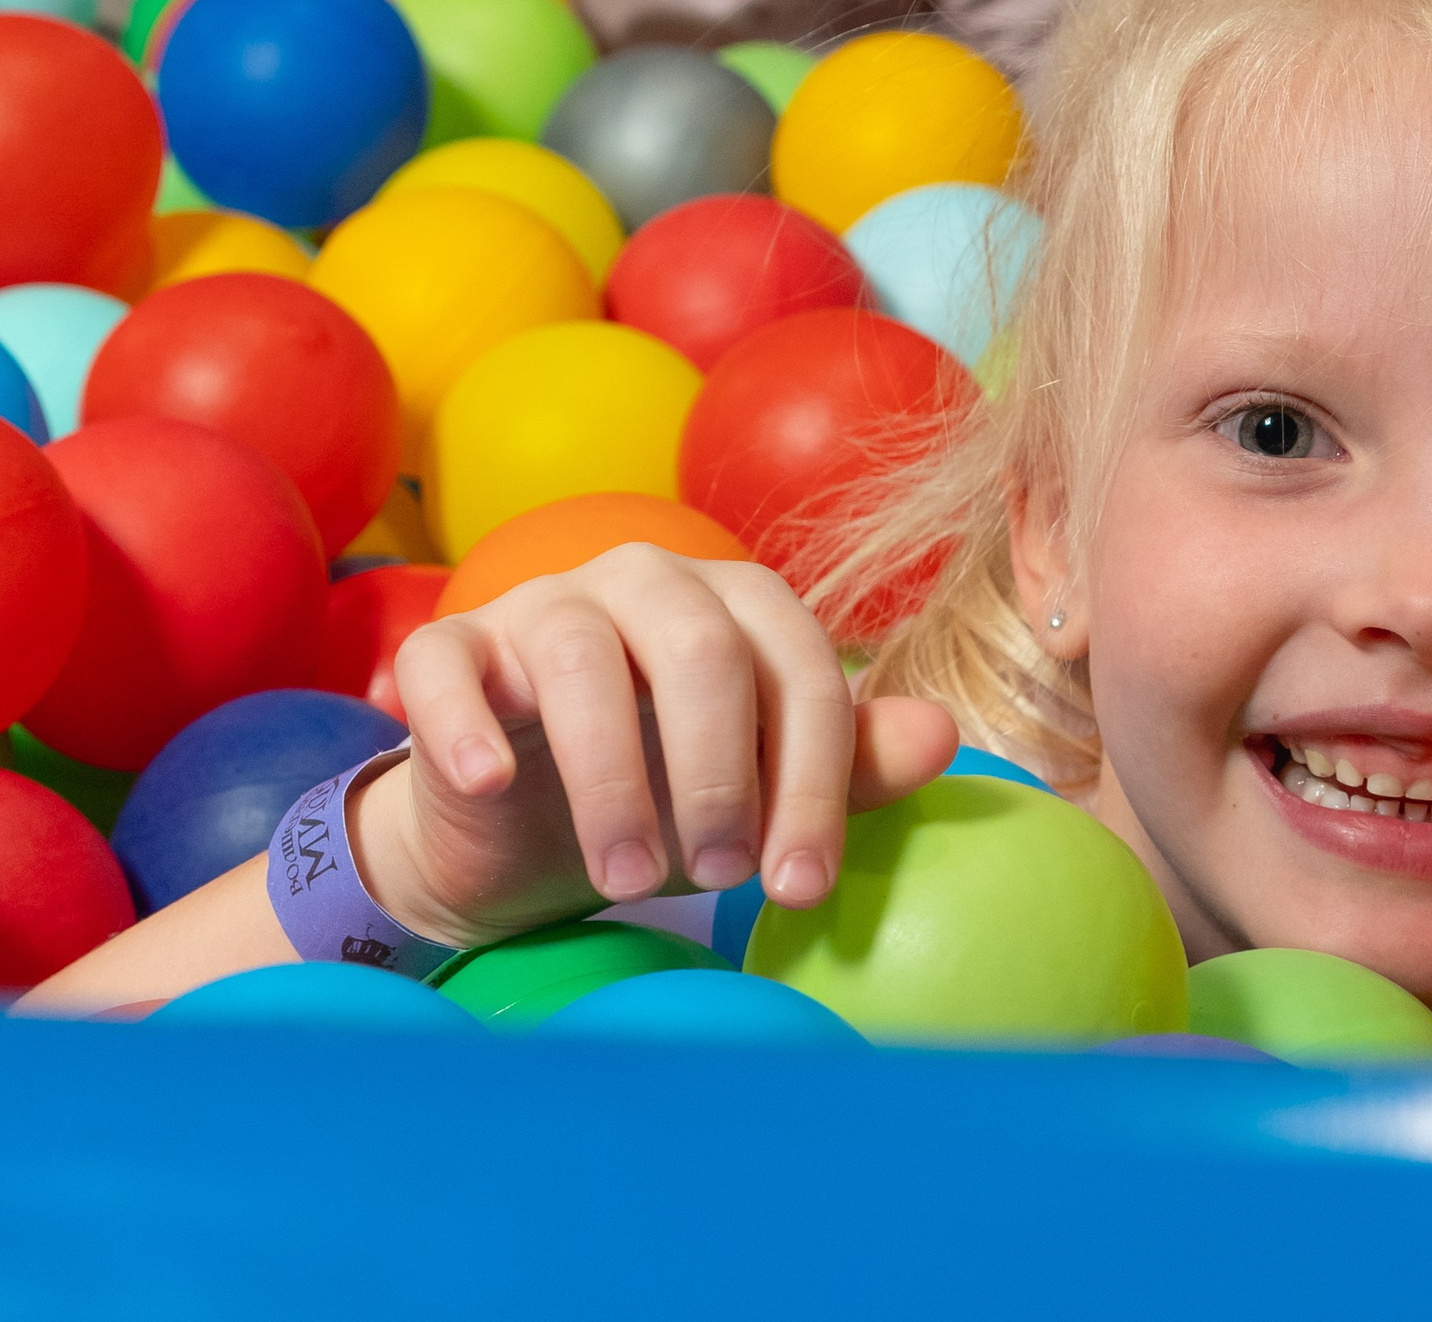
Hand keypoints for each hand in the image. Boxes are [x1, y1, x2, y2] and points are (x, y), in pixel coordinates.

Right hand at [369, 543, 956, 947]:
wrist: (524, 836)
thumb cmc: (668, 800)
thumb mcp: (764, 796)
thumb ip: (850, 764)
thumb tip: (943, 736)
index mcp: (740, 605)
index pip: (799, 673)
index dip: (812, 783)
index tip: (801, 887)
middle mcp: (647, 581)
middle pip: (701, 650)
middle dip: (720, 775)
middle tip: (723, 876)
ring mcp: (541, 605)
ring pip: (581, 659)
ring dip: (611, 780)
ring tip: (629, 877)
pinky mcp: (453, 648)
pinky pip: (451, 664)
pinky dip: (467, 723)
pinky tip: (492, 783)